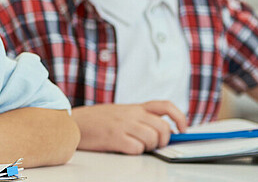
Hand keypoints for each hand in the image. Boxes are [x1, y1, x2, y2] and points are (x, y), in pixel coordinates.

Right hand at [73, 101, 187, 154]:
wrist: (74, 122)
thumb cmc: (98, 120)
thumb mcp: (121, 112)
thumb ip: (140, 118)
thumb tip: (164, 132)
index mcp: (135, 107)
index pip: (166, 106)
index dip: (180, 118)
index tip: (183, 130)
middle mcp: (131, 114)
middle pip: (163, 127)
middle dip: (165, 140)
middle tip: (157, 145)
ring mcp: (123, 125)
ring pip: (152, 138)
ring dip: (150, 147)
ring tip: (139, 147)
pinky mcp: (115, 138)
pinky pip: (137, 148)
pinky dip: (136, 151)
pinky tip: (126, 148)